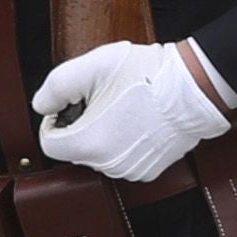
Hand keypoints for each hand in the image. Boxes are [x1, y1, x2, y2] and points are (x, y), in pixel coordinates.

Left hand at [31, 36, 228, 182]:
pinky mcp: (148, 171)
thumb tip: (42, 106)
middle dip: (80, 126)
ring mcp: (130, 170)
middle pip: (75, 149)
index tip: (73, 102)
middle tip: (102, 99)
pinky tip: (137, 121)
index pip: (49, 143)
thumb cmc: (147, 73)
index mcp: (88, 143)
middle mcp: (107, 165)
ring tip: (123, 108)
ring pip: (98, 155)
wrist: (194, 87)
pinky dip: (123, 144)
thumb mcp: (92, 66)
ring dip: (102, 135)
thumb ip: (55, 86)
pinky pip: (121, 160)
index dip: (55, 120)